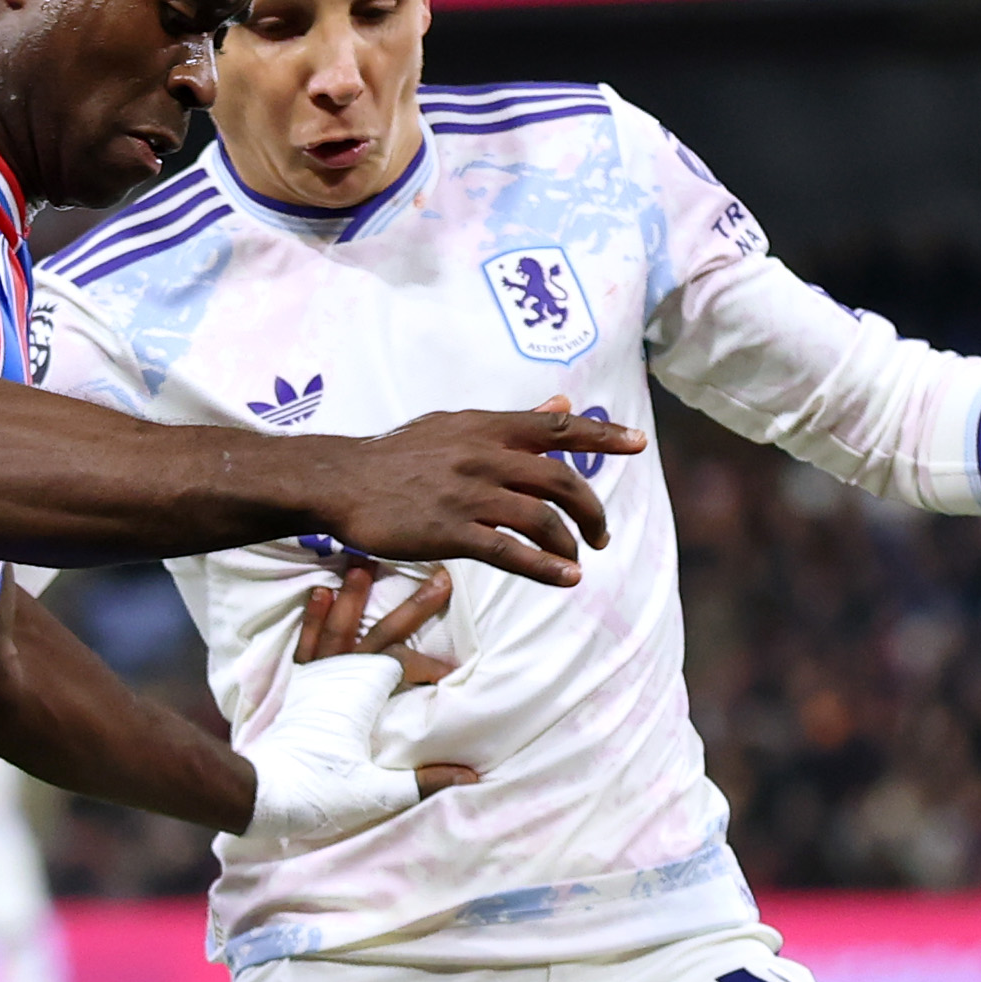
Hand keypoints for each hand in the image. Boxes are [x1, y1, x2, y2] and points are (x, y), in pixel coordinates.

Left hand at [242, 565, 476, 849]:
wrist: (262, 793)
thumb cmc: (318, 792)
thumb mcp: (375, 791)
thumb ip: (423, 781)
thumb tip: (471, 776)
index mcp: (361, 695)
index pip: (404, 666)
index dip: (430, 666)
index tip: (452, 673)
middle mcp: (339, 676)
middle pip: (382, 633)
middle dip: (414, 606)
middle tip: (441, 577)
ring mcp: (316, 677)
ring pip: (341, 626)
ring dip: (356, 595)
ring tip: (365, 561)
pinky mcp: (298, 685)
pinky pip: (307, 642)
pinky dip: (314, 616)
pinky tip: (319, 591)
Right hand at [306, 399, 643, 586]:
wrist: (342, 481)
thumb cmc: (398, 456)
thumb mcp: (454, 426)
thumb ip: (511, 422)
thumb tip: (561, 403)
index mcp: (486, 427)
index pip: (556, 427)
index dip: (602, 436)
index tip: (638, 444)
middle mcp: (483, 455)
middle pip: (560, 479)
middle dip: (591, 509)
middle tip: (602, 534)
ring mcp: (467, 494)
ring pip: (541, 518)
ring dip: (571, 543)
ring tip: (579, 561)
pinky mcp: (449, 531)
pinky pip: (510, 551)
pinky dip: (545, 567)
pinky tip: (565, 578)